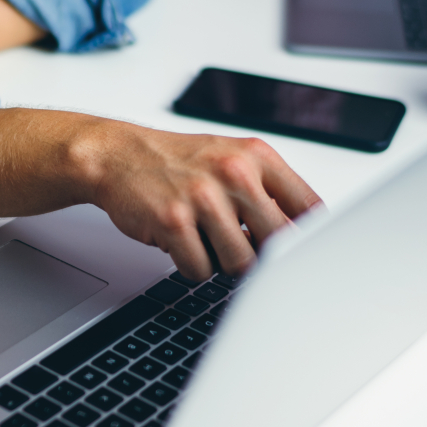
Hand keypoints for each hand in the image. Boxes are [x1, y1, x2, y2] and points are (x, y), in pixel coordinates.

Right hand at [89, 126, 322, 280]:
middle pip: (278, 244)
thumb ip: (268, 191)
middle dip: (260, 255)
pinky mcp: (173, 221)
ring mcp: (203, 197)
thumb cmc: (176, 161)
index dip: (308, 240)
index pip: (309, 209)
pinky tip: (181, 242)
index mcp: (256, 156)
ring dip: (222, 262)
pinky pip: (200, 270)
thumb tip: (303, 238)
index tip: (301, 254)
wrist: (117, 156)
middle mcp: (234, 172)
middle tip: (240, 246)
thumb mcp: (230, 160)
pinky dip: (191, 265)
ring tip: (204, 239)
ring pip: (240, 264)